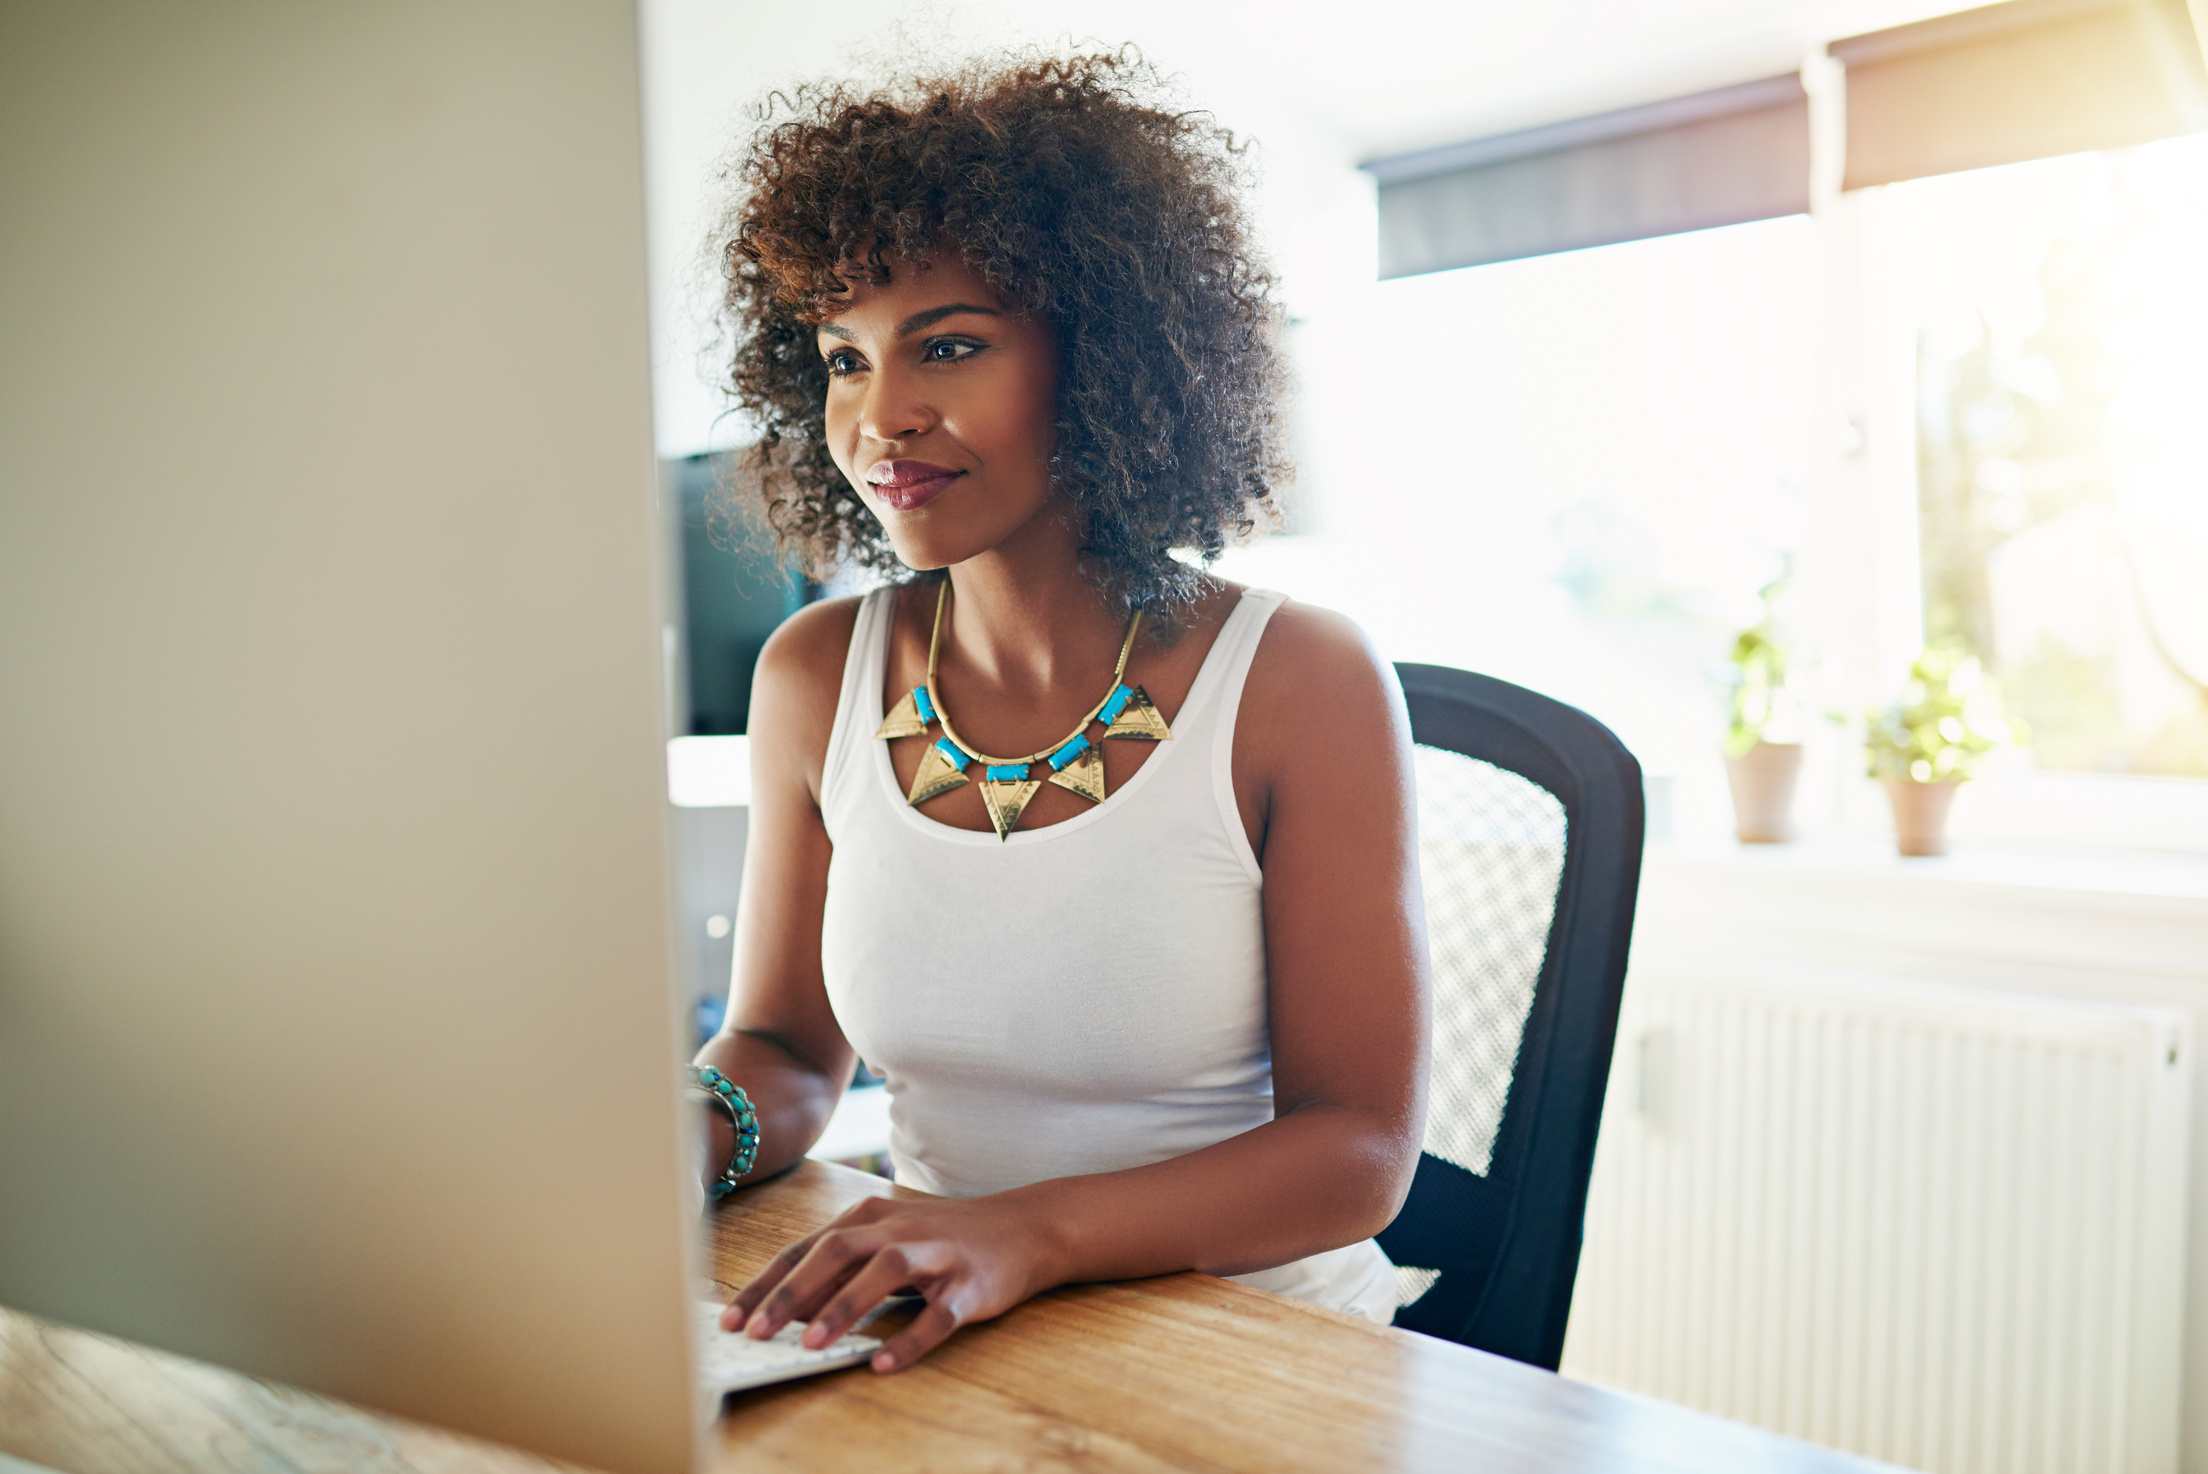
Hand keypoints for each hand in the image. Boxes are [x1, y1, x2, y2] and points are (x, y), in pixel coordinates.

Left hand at [719, 1193, 1059, 1371]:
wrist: (1026, 1227)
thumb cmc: (944, 1239)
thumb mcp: (887, 1243)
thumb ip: (841, 1270)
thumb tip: (787, 1311)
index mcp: (869, 1217)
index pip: (806, 1249)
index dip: (766, 1284)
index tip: (729, 1320)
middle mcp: (897, 1228)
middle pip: (835, 1251)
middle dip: (789, 1293)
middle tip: (754, 1333)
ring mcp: (936, 1253)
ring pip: (883, 1272)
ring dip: (843, 1307)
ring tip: (809, 1345)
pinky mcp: (970, 1284)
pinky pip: (937, 1314)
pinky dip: (909, 1340)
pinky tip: (883, 1364)